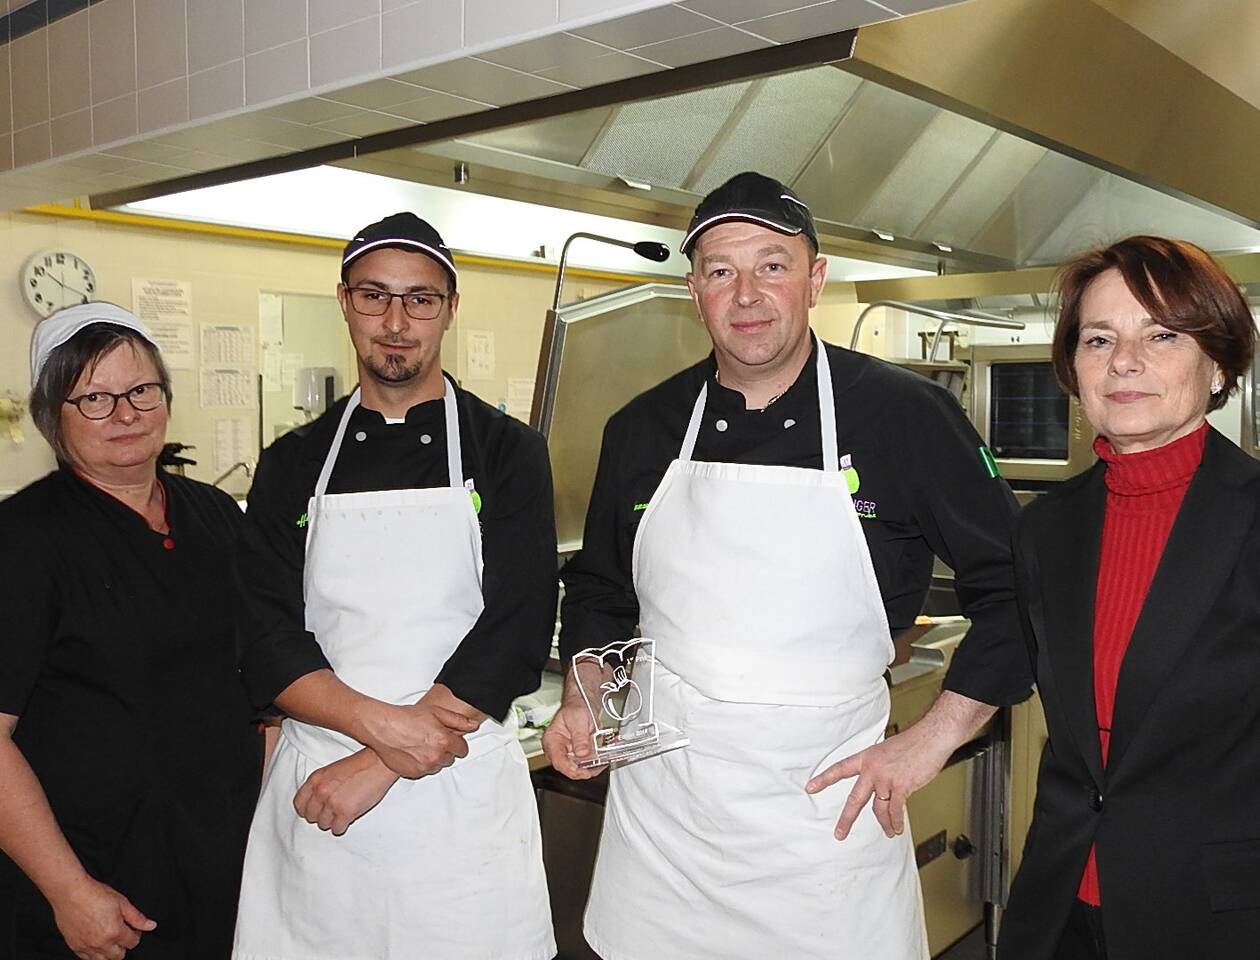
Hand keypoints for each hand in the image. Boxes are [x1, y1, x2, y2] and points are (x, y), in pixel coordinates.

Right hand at [50, 875, 155, 959]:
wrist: (71, 893)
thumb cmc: (94, 894)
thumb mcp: (122, 902)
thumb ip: (137, 917)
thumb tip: (150, 926)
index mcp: (114, 931)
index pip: (132, 943)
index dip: (136, 934)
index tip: (133, 929)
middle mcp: (100, 942)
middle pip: (118, 956)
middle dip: (123, 946)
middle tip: (122, 934)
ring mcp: (86, 946)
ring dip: (109, 953)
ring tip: (109, 939)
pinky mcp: (74, 946)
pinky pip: (87, 958)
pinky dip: (94, 954)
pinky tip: (96, 942)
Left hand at [294, 748, 399, 834]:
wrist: (379, 764)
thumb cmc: (360, 765)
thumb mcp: (332, 770)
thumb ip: (321, 786)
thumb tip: (316, 803)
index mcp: (315, 780)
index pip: (299, 804)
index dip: (307, 810)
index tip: (313, 811)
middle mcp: (320, 792)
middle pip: (311, 817)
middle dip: (321, 815)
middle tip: (332, 811)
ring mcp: (332, 803)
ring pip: (323, 824)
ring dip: (332, 821)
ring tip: (343, 811)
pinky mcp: (345, 813)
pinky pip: (336, 829)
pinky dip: (342, 826)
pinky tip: (349, 817)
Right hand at [359, 688, 480, 778]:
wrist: (382, 727)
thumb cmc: (407, 717)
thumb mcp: (436, 712)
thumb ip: (458, 720)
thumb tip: (474, 725)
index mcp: (444, 740)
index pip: (463, 749)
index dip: (457, 742)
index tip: (450, 738)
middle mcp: (436, 756)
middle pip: (450, 758)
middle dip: (445, 749)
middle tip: (432, 738)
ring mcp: (424, 766)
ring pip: (438, 765)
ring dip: (434, 757)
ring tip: (421, 744)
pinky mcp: (413, 773)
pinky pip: (424, 771)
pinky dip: (421, 763)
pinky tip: (413, 752)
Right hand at [541, 668, 605, 779]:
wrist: (585, 703)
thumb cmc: (576, 707)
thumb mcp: (578, 719)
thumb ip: (580, 737)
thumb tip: (582, 753)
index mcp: (552, 741)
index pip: (558, 761)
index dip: (571, 769)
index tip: (583, 771)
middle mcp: (559, 750)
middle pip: (570, 768)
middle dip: (586, 767)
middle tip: (599, 764)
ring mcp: (569, 753)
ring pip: (581, 767)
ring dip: (594, 765)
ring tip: (604, 758)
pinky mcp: (580, 754)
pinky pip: (588, 763)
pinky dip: (597, 761)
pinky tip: (604, 756)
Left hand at [805, 724, 953, 839]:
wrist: (931, 737)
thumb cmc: (913, 742)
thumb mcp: (887, 750)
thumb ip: (880, 767)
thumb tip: (880, 783)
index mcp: (867, 758)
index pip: (839, 769)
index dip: (823, 779)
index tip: (810, 787)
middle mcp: (873, 769)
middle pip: (855, 799)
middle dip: (846, 819)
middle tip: (839, 833)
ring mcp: (886, 779)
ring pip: (879, 809)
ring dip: (884, 824)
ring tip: (888, 832)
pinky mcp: (902, 786)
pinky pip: (896, 810)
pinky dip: (896, 821)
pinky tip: (897, 827)